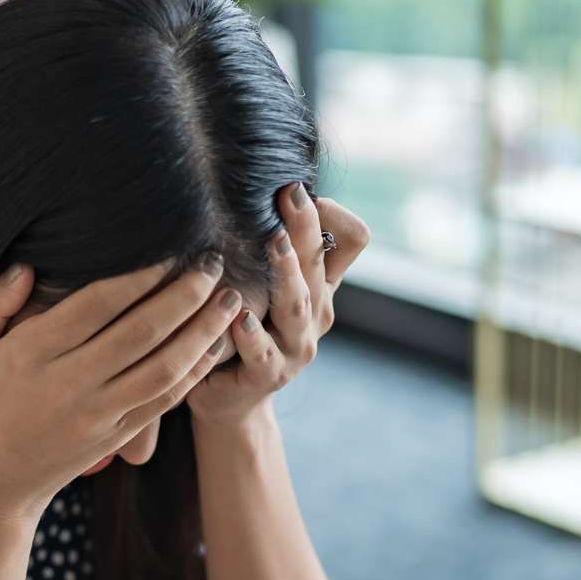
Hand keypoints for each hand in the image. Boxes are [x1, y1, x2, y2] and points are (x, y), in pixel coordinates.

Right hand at [0, 257, 240, 518]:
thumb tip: (26, 269)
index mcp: (32, 354)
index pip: (95, 306)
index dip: (138, 276)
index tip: (168, 247)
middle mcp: (70, 384)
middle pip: (140, 333)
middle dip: (184, 295)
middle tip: (212, 261)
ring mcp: (98, 414)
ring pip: (163, 368)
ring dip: (202, 332)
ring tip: (229, 300)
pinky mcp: (117, 435)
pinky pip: (164, 400)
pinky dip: (195, 371)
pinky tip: (215, 344)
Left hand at [188, 184, 369, 424]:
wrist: (229, 396)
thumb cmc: (245, 327)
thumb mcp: (269, 284)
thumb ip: (279, 245)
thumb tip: (275, 183)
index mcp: (321, 285)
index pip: (351, 239)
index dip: (330, 214)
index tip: (295, 191)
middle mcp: (316, 313)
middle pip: (320, 263)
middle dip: (304, 227)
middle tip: (289, 193)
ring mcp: (296, 347)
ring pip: (297, 305)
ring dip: (285, 272)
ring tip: (272, 243)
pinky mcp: (268, 375)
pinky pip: (262, 353)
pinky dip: (251, 334)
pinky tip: (238, 316)